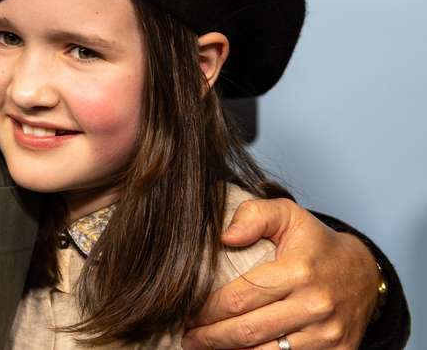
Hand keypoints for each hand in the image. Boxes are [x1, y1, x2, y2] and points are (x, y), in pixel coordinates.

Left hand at [182, 198, 378, 349]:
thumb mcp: (287, 215)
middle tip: (188, 337)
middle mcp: (315, 306)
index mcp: (298, 271)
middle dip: (211, 338)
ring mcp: (328, 335)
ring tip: (206, 347)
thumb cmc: (315, 243)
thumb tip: (224, 236)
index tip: (187, 312)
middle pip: (248, 331)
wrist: (364, 273)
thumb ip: (253, 216)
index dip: (207, 310)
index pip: (239, 298)